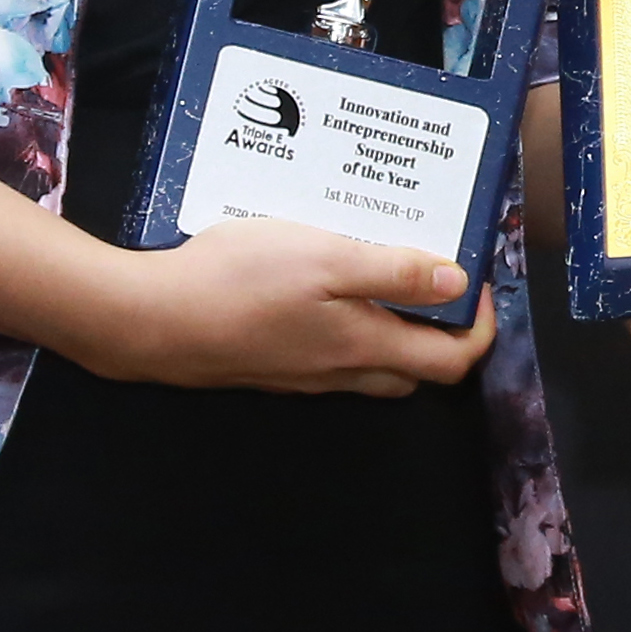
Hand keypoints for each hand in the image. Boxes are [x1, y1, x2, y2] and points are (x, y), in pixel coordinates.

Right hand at [95, 217, 493, 395]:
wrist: (150, 321)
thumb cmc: (237, 284)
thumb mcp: (326, 258)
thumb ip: (393, 271)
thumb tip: (457, 282)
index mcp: (365, 347)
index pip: (451, 362)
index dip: (480, 328)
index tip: (476, 281)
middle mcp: (339, 371)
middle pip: (414, 365)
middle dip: (436, 324)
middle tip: (430, 268)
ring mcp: (301, 373)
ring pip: (368, 358)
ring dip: (386, 319)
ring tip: (375, 260)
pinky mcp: (269, 363)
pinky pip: (325, 349)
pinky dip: (341, 319)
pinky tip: (315, 275)